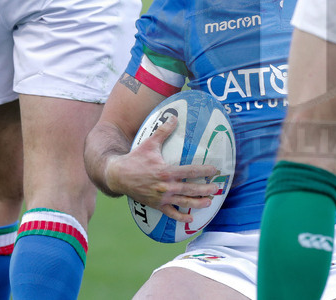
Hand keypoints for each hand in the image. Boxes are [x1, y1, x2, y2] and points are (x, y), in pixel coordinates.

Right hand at [104, 116, 219, 222]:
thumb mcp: (149, 143)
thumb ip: (163, 131)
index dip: (204, 171)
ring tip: (210, 202)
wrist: (117, 175)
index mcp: (166, 171)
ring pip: (183, 202)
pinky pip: (170, 213)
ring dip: (198, 203)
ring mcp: (161, 198)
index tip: (215, 170)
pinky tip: (191, 218)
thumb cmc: (135, 158)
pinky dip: (181, 217)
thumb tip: (174, 116)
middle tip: (217, 188)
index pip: (190, 171)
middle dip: (205, 189)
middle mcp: (165, 186)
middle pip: (190, 189)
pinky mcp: (156, 205)